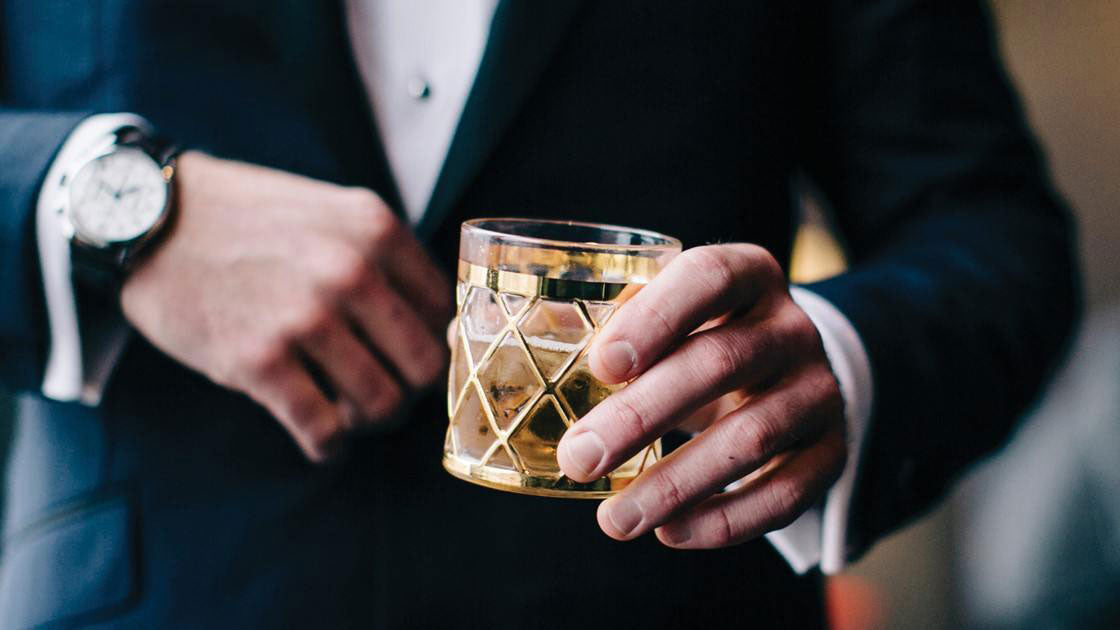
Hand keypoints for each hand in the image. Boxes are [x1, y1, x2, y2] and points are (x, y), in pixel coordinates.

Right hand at [121, 152, 451, 460]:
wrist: (149, 219)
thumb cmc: (249, 220)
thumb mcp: (332, 212)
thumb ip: (388, 259)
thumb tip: (449, 330)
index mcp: (376, 230)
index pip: (445, 314)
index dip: (432, 344)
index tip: (406, 356)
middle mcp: (351, 271)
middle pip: (424, 367)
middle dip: (407, 389)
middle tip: (380, 389)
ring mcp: (305, 317)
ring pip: (382, 405)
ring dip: (366, 419)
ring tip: (344, 409)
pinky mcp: (258, 360)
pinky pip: (323, 430)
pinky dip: (328, 445)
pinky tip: (320, 437)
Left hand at [556, 244, 845, 547]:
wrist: (782, 374)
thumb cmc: (697, 341)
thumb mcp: (665, 315)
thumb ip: (602, 320)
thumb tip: (501, 337)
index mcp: (747, 274)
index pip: (708, 277)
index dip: (655, 318)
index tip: (601, 366)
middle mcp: (791, 327)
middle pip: (720, 363)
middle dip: (641, 416)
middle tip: (578, 458)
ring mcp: (818, 390)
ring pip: (752, 436)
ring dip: (675, 483)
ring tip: (614, 519)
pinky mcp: (831, 452)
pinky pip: (786, 493)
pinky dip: (726, 519)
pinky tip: (670, 532)